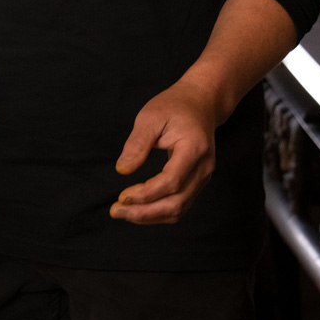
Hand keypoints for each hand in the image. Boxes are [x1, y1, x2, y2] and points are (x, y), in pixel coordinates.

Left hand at [111, 77, 224, 224]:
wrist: (201, 103)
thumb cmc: (175, 106)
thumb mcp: (151, 116)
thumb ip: (137, 144)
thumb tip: (122, 170)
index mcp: (194, 148)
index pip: (172, 181)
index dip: (146, 194)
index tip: (122, 196)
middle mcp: (204, 167)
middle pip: (176, 203)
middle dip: (144, 212)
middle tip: (116, 210)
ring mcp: (203, 177)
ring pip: (178, 210)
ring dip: (149, 216)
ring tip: (122, 212)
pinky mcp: (197, 182)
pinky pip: (179, 205)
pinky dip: (158, 212)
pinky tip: (138, 208)